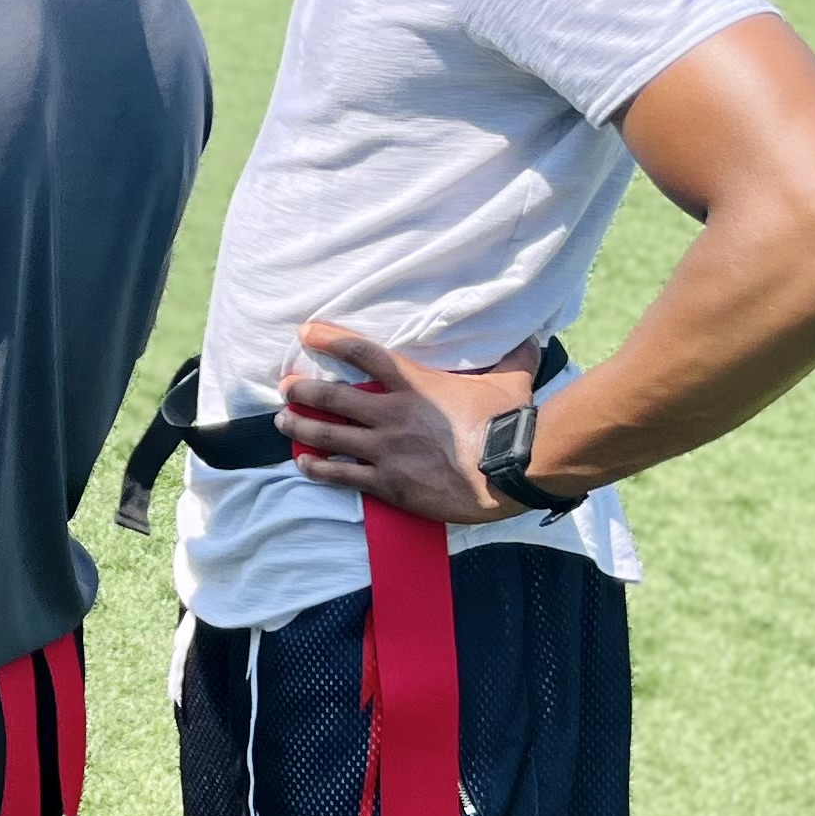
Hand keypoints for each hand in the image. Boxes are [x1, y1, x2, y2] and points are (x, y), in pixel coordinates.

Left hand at [280, 324, 548, 524]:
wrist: (511, 469)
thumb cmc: (511, 423)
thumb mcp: (511, 381)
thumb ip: (513, 358)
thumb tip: (531, 337)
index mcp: (414, 384)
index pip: (363, 353)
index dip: (331, 339)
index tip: (307, 332)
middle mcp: (391, 413)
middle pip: (332, 397)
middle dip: (302, 390)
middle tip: (286, 386)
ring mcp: (385, 449)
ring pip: (328, 435)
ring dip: (301, 427)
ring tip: (283, 421)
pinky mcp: (388, 482)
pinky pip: (342, 475)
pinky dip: (319, 469)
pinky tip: (304, 465)